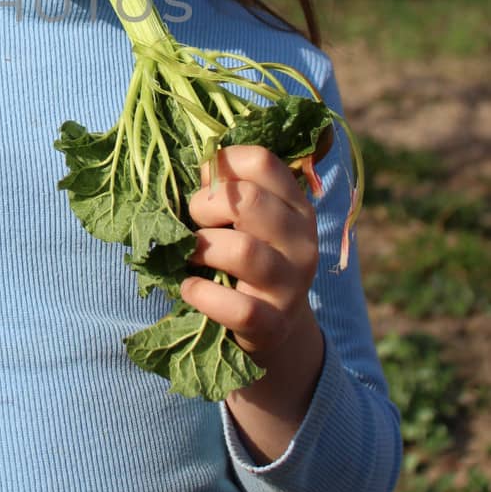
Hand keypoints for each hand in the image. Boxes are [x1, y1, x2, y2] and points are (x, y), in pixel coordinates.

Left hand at [183, 143, 320, 368]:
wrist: (275, 330)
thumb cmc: (250, 260)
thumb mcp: (250, 222)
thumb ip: (229, 191)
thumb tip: (193, 162)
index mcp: (296, 206)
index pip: (261, 162)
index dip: (221, 164)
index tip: (203, 182)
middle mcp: (301, 241)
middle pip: (249, 201)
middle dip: (205, 206)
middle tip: (195, 222)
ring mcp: (292, 284)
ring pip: (242, 251)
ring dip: (202, 248)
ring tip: (192, 255)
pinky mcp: (274, 324)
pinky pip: (237, 307)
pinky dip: (203, 294)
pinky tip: (190, 288)